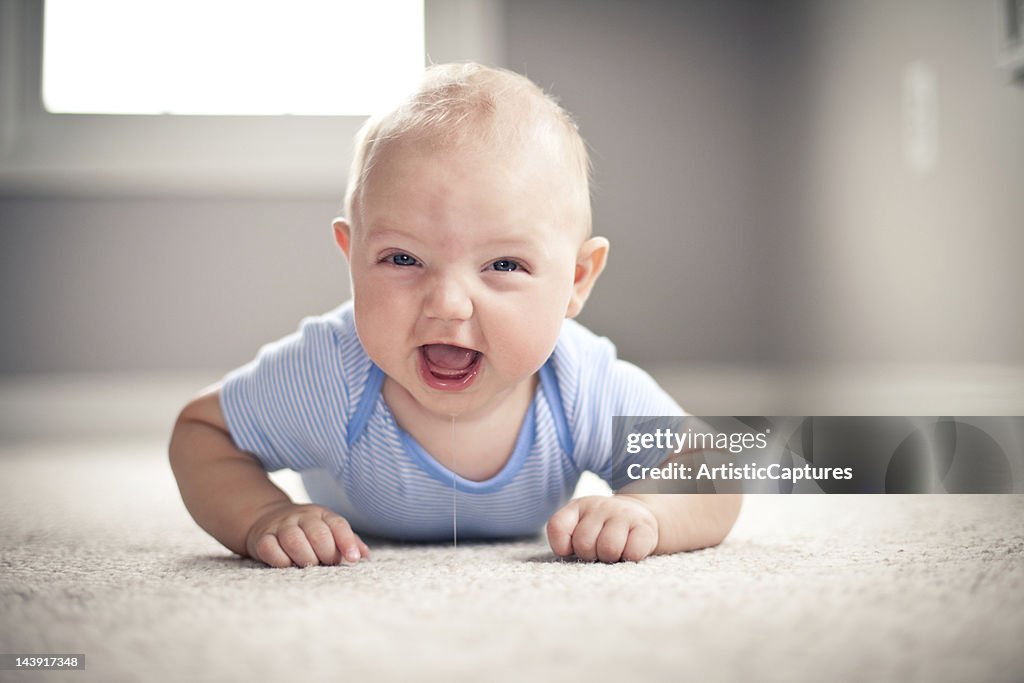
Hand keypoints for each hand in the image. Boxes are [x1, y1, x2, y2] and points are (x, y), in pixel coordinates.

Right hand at [245, 503, 370, 567]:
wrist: (265, 518)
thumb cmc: (306, 531)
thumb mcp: (328, 529)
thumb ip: (347, 541)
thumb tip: (365, 555)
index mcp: (321, 515)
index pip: (338, 525)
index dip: (347, 542)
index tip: (353, 559)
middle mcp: (301, 517)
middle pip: (317, 532)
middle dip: (326, 551)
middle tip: (328, 563)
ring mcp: (281, 526)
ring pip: (294, 539)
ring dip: (305, 557)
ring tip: (310, 566)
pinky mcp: (262, 538)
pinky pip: (270, 548)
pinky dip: (280, 560)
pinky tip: (288, 565)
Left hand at [546, 495, 658, 562]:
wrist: (638, 519)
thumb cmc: (601, 531)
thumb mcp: (577, 529)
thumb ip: (562, 538)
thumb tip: (566, 551)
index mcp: (578, 507)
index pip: (557, 527)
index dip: (563, 546)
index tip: (573, 548)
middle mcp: (599, 506)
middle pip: (584, 544)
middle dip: (590, 555)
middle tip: (598, 550)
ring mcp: (623, 514)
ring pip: (608, 548)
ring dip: (610, 557)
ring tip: (614, 551)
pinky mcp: (645, 527)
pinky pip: (632, 553)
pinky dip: (630, 558)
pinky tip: (629, 550)